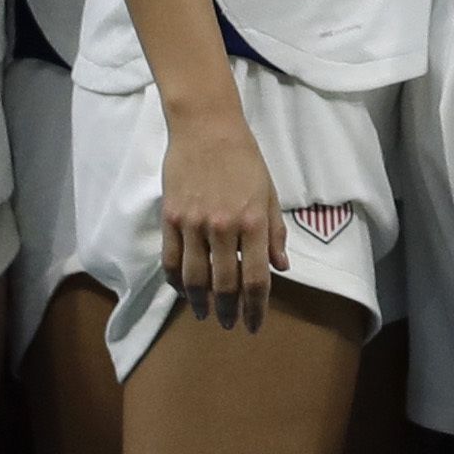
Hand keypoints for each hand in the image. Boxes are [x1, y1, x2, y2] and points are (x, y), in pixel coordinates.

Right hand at [161, 98, 289, 332]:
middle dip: (228, 311)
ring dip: (199, 303)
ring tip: (204, 314)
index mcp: (254, 221)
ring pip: (194, 279)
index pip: (256, 278)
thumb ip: (275, 233)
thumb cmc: (245, 158)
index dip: (256, 308)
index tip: (253, 325)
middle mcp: (223, 227)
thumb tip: (283, 268)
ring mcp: (193, 224)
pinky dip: (176, 281)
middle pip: (223, 285)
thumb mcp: (270, 192)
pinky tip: (182, 290)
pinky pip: (171, 260)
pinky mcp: (170, 218)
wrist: (206, 127)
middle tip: (229, 324)